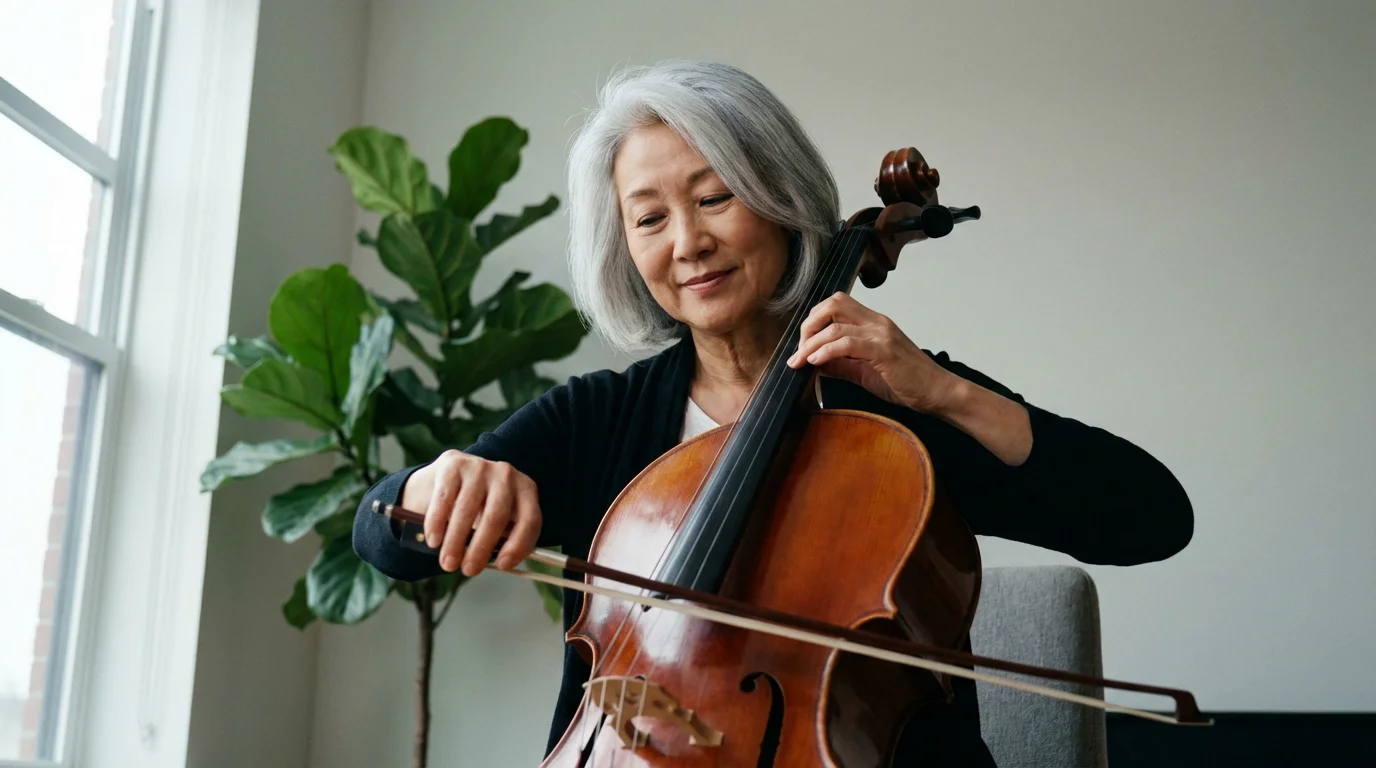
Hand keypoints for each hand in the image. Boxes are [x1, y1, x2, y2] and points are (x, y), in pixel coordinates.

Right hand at [402, 449, 541, 575]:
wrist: (448, 479)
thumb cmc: (479, 509)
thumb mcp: (498, 521)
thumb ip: (503, 539)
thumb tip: (502, 563)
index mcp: (525, 489)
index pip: (530, 519)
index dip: (519, 545)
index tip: (503, 566)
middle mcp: (506, 474)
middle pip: (497, 516)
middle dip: (481, 548)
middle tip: (469, 570)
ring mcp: (480, 466)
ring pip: (467, 510)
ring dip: (456, 541)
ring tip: (448, 563)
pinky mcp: (453, 463)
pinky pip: (445, 499)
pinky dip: (437, 524)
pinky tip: (434, 541)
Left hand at [786, 292, 958, 414]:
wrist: (937, 393)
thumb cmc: (907, 382)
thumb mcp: (865, 371)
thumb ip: (841, 364)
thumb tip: (813, 362)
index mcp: (873, 323)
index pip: (836, 304)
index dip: (813, 320)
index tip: (802, 345)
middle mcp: (876, 322)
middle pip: (832, 304)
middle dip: (808, 325)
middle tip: (798, 349)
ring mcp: (881, 334)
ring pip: (835, 325)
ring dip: (811, 343)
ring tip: (800, 360)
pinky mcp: (884, 350)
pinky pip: (848, 344)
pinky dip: (826, 351)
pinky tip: (815, 362)